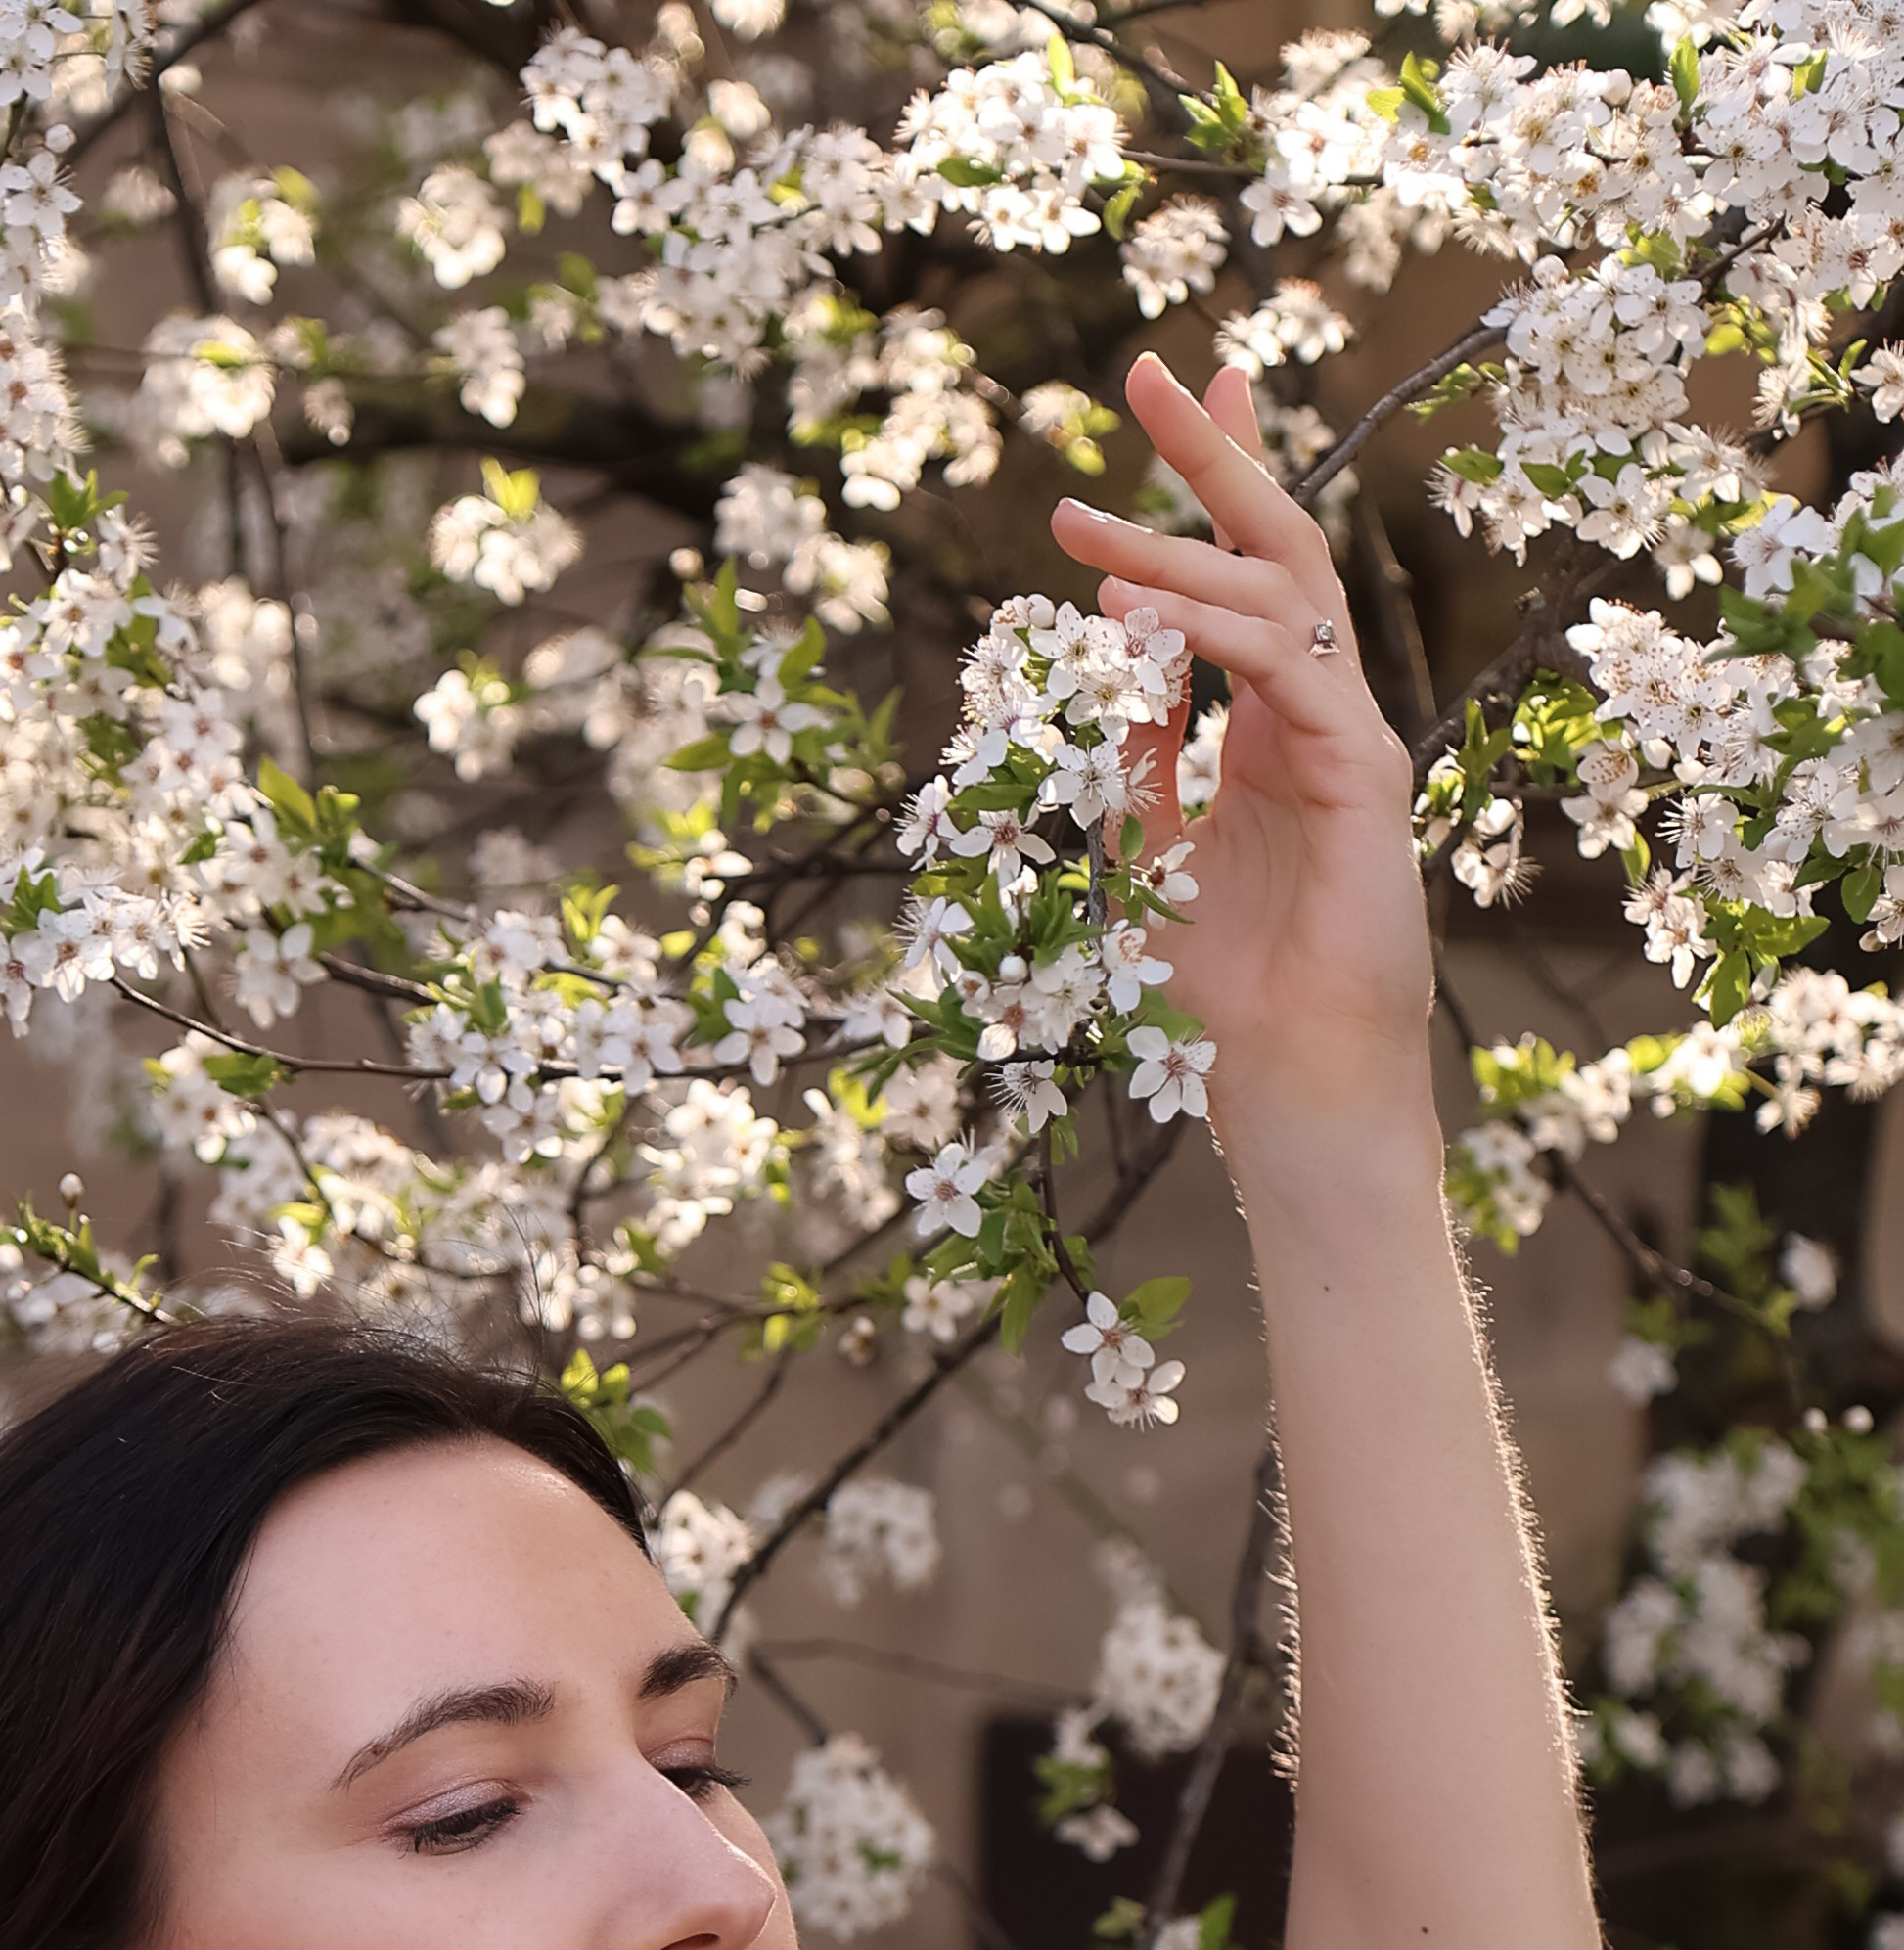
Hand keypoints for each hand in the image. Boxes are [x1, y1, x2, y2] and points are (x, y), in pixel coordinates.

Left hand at [1050, 353, 1434, 1136]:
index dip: (1213, 481)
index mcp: (1269, 725)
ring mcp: (1346, 737)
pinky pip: (1289, 673)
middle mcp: (1315, 714)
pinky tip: (1151, 617)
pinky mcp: (1363, 775)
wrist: (1293, 1082)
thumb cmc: (1225, 990)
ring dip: (1175, 552)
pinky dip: (1217, 635)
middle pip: (1279, 546)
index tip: (1171, 398)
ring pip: (1277, 596)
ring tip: (1080, 529)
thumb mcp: (1143, 850)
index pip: (1247, 573)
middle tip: (1149, 373)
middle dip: (1215, 456)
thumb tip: (1101, 646)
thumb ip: (1128, 753)